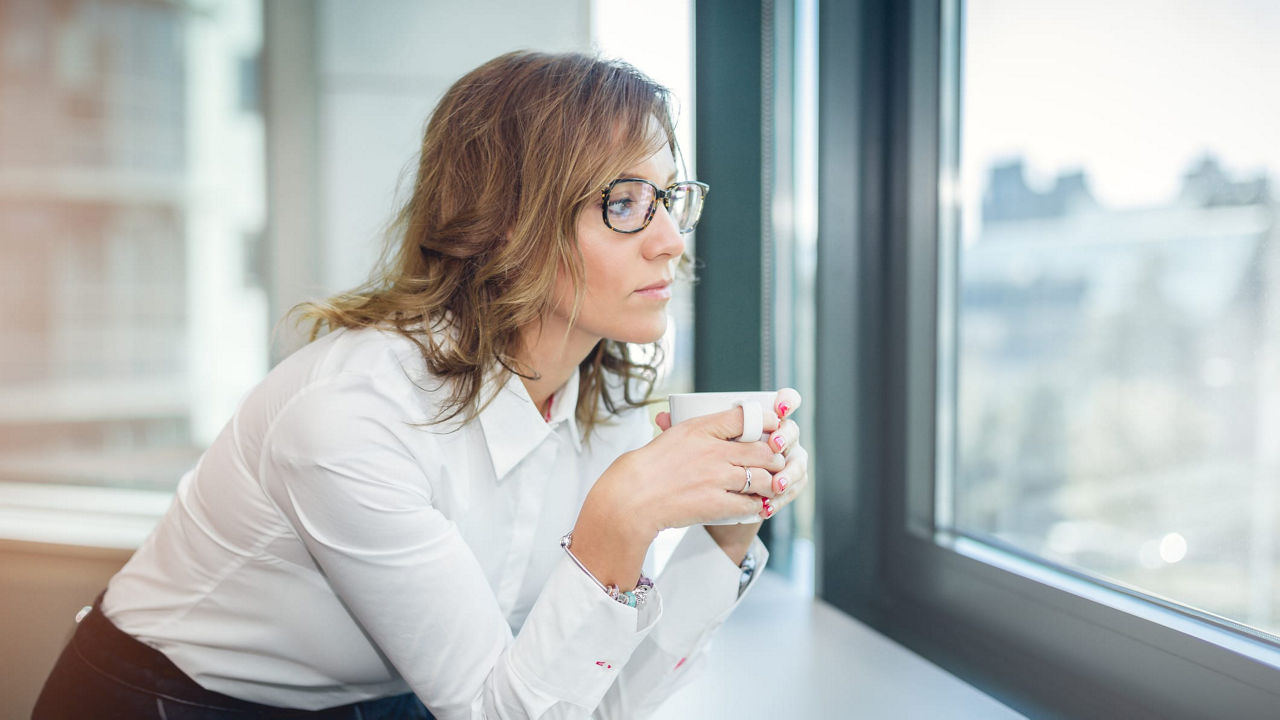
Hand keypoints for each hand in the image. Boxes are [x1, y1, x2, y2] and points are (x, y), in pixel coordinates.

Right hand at [593, 403, 785, 537]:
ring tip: (767, 485)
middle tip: (774, 461)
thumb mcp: (671, 435)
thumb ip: (695, 428)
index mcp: (700, 428)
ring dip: (769, 482)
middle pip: (763, 450)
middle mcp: (713, 451)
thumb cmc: (649, 466)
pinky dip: (756, 504)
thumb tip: (707, 420)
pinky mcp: (716, 504)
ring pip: (763, 478)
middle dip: (774, 457)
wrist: (631, 498)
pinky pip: (751, 503)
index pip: (745, 416)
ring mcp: (716, 479)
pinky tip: (754, 504)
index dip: (767, 421)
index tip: (773, 427)